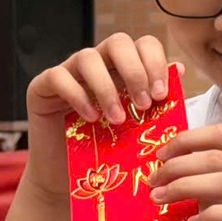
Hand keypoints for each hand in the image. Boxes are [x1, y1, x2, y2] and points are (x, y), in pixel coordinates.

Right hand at [22, 32, 173, 202]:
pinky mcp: (42, 86)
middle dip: (135, 71)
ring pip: (88, 56)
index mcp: (121, 68)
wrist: (65, 178)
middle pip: (117, 42)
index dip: (155, 62)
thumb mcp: (136, 128)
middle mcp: (96, 64)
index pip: (142, 44)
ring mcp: (68, 72)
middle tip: (145, 104)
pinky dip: (77, 95)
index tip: (162, 95)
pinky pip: (59, 77)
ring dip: (107, 88)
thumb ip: (155, 101)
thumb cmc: (104, 153)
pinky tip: (91, 118)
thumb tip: (179, 68)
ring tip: (117, 120)